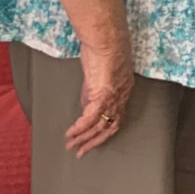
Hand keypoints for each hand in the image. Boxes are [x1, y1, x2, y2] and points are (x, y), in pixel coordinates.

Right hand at [65, 42, 133, 156]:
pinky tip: (70, 134)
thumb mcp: (100, 76)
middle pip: (109, 127)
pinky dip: (79, 128)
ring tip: (71, 145)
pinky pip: (89, 119)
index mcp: (124, 92)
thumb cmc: (104, 50)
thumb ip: (94, 94)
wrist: (106, 41)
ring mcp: (113, 99)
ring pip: (99, 126)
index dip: (104, 132)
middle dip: (94, 142)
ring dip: (84, 138)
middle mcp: (122, 99)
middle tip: (80, 152)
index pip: (116, 119)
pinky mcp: (102, 97)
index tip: (92, 141)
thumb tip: (86, 108)